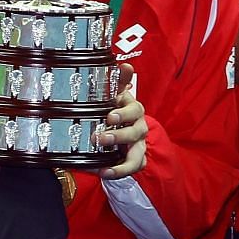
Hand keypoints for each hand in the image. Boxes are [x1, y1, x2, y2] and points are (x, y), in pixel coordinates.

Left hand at [97, 64, 147, 178]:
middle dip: (119, 136)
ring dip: (122, 162)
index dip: (124, 114)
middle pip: (136, 132)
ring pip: (137, 154)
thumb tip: (126, 65)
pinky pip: (134, 168)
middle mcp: (138, 127)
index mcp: (133, 110)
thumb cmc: (113, 108)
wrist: (116, 127)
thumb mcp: (113, 93)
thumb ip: (118, 80)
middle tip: (99, 138)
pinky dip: (121, 172)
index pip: (134, 110)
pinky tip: (105, 173)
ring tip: (105, 168)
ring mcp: (137, 145)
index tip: (109, 117)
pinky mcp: (134, 159)